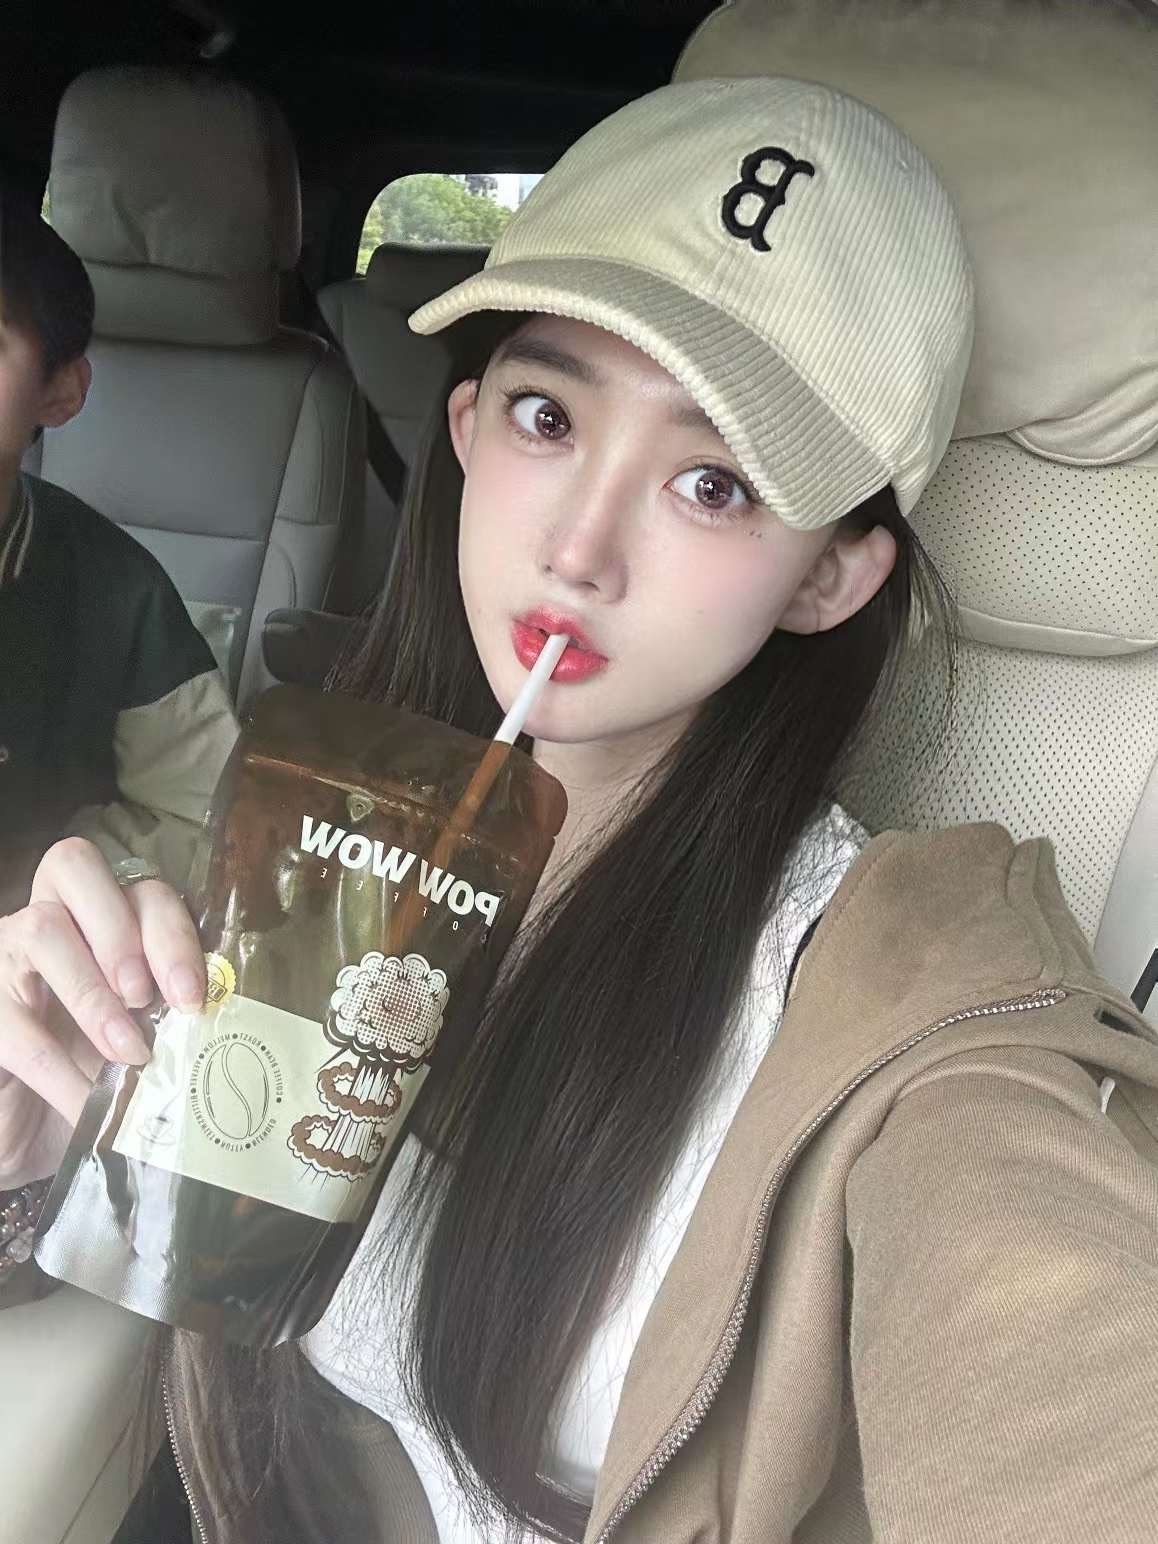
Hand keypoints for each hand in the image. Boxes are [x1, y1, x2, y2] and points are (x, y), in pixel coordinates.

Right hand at [0, 838, 204, 1188]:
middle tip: (148, 999)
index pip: (140, 888)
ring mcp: (7, 955)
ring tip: (127, 1050)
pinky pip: (16, 1024)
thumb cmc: (97, 1069)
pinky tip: (88, 1102)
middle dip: (122, 931)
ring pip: (42, 928)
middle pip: (77, 867)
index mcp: (102, 915)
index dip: (170, 932)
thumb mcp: (144, 1034)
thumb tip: (225, 1020)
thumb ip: (173, 1012)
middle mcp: (50, 916)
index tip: (192, 997)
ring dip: (93, 991)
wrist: (32, 1123)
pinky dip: (59, 1069)